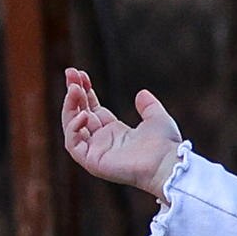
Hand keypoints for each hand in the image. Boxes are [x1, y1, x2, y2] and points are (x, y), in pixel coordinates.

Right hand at [60, 69, 185, 200]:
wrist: (166, 163)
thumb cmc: (165, 145)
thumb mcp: (157, 118)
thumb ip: (148, 106)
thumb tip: (141, 93)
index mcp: (114, 132)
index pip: (91, 109)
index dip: (84, 92)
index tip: (80, 74)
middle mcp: (101, 142)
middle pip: (78, 114)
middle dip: (73, 93)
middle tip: (70, 72)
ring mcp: (95, 152)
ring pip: (71, 127)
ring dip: (69, 106)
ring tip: (74, 88)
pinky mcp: (91, 161)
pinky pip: (72, 144)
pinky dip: (74, 127)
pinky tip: (84, 114)